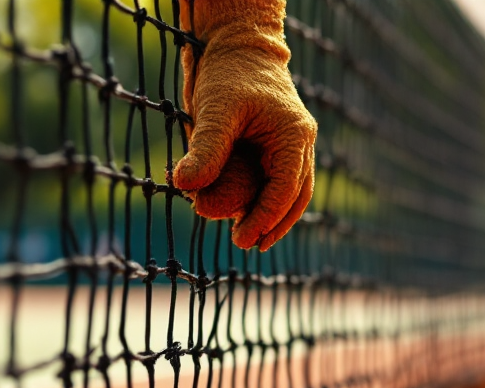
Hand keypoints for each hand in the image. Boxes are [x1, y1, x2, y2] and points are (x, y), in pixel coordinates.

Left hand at [175, 0, 316, 251]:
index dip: (265, 217)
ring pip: (291, 192)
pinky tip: (246, 215)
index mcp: (294, 135)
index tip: (243, 239)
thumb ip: (204, 148)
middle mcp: (300, 143)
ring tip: (250, 237)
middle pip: (296, 197)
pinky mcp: (279, 148)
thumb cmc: (228, 73)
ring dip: (272, 216)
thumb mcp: (214, 109)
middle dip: (274, 224)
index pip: (286, 188)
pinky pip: (278, 182)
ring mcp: (293, 146)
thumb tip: (184, 186)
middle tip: (249, 244)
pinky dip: (264, 200)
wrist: (238, 46)